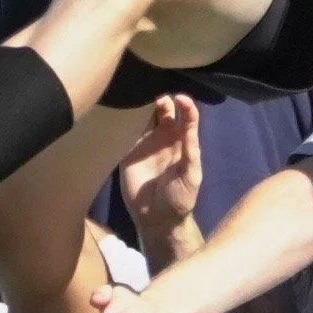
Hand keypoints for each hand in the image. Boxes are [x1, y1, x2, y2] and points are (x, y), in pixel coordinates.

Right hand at [118, 95, 202, 236]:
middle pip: (164, 109)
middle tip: (155, 94)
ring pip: (144, 116)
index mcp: (182, 141)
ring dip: (142, 105)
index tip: (180, 97)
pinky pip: (126, 130)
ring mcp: (145, 142)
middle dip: (162, 99)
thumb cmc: (179, 198)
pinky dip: (125, 119)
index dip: (185, 105)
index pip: (186, 117)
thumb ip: (190, 151)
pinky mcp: (128, 150)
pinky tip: (122, 109)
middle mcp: (164, 137)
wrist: (156, 218)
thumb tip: (190, 125)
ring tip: (138, 94)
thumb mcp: (190, 176)